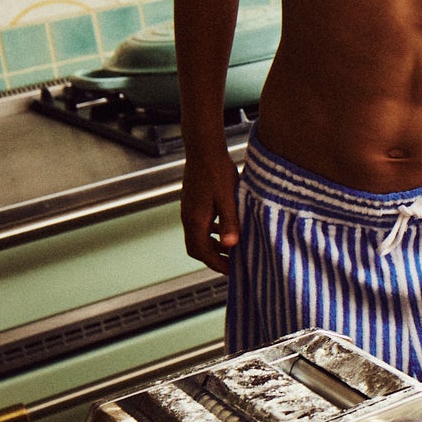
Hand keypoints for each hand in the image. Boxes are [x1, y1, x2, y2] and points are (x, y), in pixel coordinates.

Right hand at [181, 151, 239, 273]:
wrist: (204, 149)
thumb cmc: (216, 171)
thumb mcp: (228, 199)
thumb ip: (229, 222)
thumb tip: (231, 245)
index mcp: (196, 220)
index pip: (202, 253)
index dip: (216, 264)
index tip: (232, 271)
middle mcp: (189, 218)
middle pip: (197, 248)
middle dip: (214, 258)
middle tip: (233, 263)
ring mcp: (189, 210)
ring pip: (199, 236)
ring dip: (213, 245)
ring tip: (232, 249)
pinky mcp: (194, 203)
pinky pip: (201, 225)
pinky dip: (212, 232)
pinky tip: (225, 227)